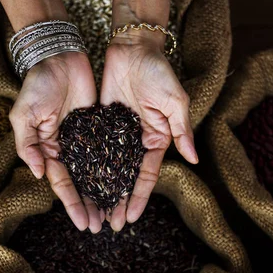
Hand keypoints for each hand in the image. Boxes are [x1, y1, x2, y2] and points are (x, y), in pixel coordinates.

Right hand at [9, 52, 103, 232]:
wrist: (59, 57)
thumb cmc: (37, 85)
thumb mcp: (24, 115)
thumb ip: (29, 145)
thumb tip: (40, 174)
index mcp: (48, 150)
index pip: (62, 183)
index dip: (72, 204)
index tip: (84, 224)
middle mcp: (68, 149)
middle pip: (81, 184)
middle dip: (90, 206)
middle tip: (102, 227)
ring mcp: (85, 139)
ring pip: (97, 172)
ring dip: (105, 194)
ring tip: (115, 214)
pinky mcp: (101, 127)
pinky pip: (111, 151)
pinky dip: (117, 169)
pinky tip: (126, 185)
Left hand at [100, 34, 197, 230]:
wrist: (133, 48)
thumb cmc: (159, 72)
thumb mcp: (175, 101)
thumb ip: (182, 130)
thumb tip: (194, 159)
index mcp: (156, 140)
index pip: (146, 175)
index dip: (139, 198)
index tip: (131, 218)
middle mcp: (135, 142)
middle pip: (125, 178)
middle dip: (119, 202)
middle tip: (109, 225)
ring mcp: (116, 135)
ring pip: (108, 169)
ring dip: (102, 191)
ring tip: (93, 213)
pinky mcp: (100, 124)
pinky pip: (92, 149)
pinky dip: (87, 168)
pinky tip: (79, 185)